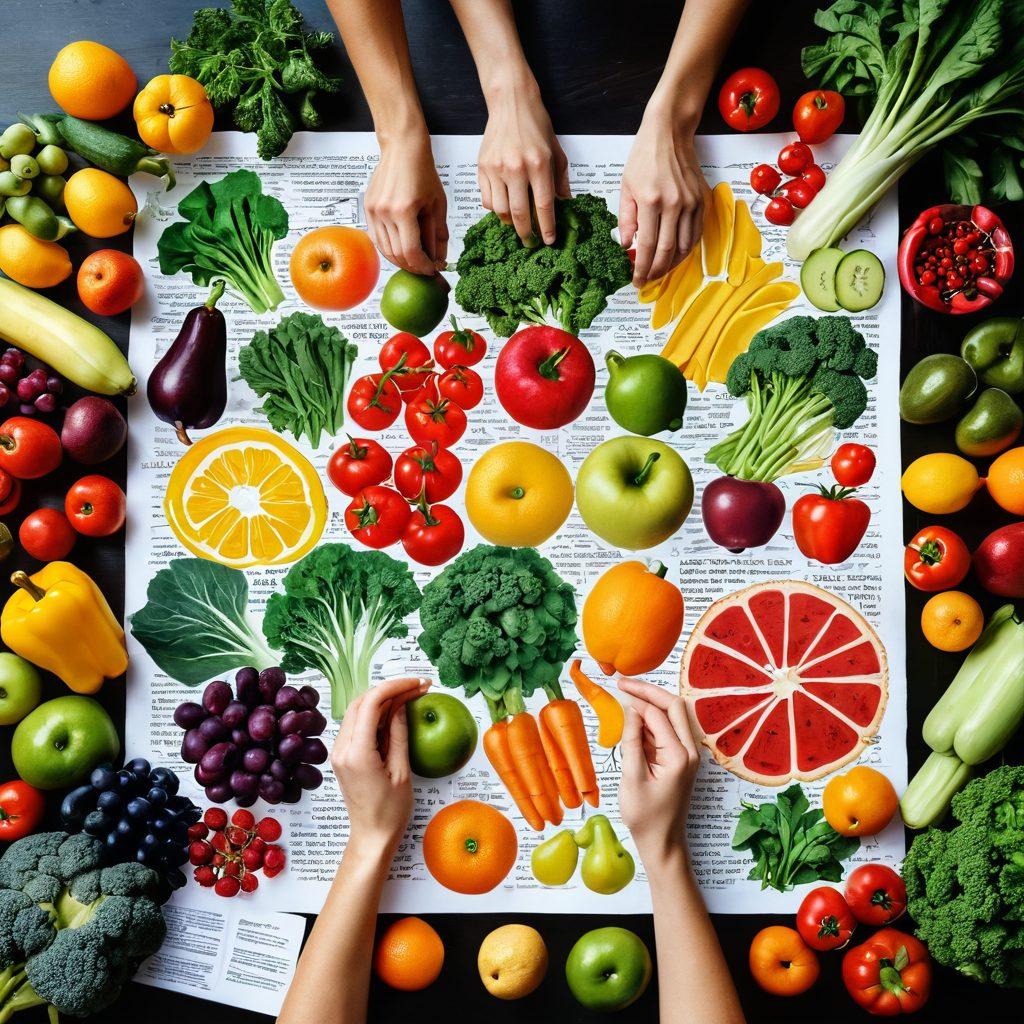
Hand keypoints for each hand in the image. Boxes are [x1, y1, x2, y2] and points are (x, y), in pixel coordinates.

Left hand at [330, 676, 429, 853]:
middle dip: (390, 689)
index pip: (371, 704)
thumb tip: (401, 705)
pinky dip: (375, 713)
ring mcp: (339, 751)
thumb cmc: (390, 811)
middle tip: (417, 687)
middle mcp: (341, 749)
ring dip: (383, 700)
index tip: (417, 683)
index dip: (395, 687)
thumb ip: (399, 733)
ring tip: (410, 696)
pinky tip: (395, 713)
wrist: (371, 836)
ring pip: (358, 710)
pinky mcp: (343, 755)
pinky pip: (357, 724)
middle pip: (361, 702)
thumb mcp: (401, 771)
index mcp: (356, 753)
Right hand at [365, 134, 448, 275]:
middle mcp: (385, 212)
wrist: (402, 148)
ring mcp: (373, 210)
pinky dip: (389, 248)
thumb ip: (438, 234)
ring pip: (385, 250)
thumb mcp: (437, 204)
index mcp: (404, 210)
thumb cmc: (422, 171)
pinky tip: (401, 249)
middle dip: (413, 266)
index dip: (423, 266)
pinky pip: (377, 238)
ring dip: (401, 260)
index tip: (432, 269)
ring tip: (415, 260)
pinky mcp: (367, 208)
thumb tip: (439, 259)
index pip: (411, 252)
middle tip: (425, 268)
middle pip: (398, 254)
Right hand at [478, 79, 569, 244]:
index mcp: (539, 164)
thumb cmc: (535, 125)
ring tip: (516, 224)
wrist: (511, 102)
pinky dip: (495, 209)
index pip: (544, 206)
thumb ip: (560, 179)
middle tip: (530, 242)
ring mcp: (497, 168)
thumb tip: (565, 203)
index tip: (548, 241)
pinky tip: (504, 207)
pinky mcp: (483, 168)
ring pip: (501, 211)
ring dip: (510, 222)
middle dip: (526, 233)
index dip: (547, 228)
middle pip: (520, 214)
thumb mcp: (556, 151)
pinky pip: (487, 200)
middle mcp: (516, 168)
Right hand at [617, 676, 699, 865]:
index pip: (658, 715)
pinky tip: (634, 721)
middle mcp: (690, 751)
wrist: (663, 843)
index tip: (617, 691)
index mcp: (679, 755)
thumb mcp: (632, 778)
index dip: (637, 700)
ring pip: (673, 716)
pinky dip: (652, 721)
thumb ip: (632, 741)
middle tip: (624, 683)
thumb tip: (631, 710)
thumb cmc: (645, 816)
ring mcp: (688, 755)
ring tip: (626, 697)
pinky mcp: (682, 759)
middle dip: (649, 691)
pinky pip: (669, 731)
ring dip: (651, 705)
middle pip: (674, 706)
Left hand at [619, 108, 707, 287]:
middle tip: (646, 280)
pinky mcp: (702, 200)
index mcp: (652, 201)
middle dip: (656, 270)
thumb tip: (626, 245)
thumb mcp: (626, 187)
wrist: (670, 133)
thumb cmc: (644, 157)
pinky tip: (675, 255)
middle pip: (668, 251)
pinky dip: (686, 249)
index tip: (636, 280)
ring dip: (672, 264)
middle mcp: (675, 204)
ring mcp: (692, 202)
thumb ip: (626, 219)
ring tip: (659, 270)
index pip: (648, 245)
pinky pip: (696, 233)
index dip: (642, 267)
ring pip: (685, 246)